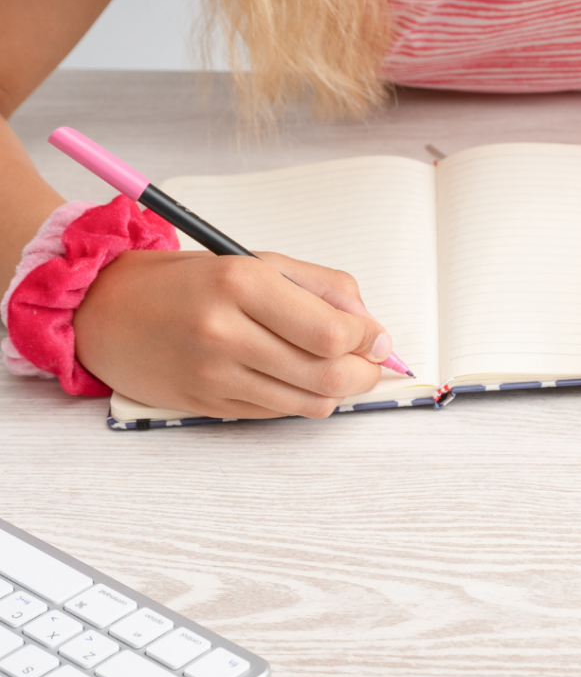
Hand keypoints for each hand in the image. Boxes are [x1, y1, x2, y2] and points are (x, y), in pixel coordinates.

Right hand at [74, 250, 391, 417]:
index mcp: (240, 284)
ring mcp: (215, 376)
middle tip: (371, 360)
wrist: (107, 311)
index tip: (376, 336)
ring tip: (339, 369)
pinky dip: (304, 399)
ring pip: (311, 402)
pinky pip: (281, 414)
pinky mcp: (210, 406)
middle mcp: (225, 333)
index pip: (331, 332)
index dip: (369, 339)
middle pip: (328, 374)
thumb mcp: (257, 262)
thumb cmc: (189, 283)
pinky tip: (297, 378)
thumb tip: (371, 327)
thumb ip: (323, 288)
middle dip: (365, 371)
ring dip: (340, 390)